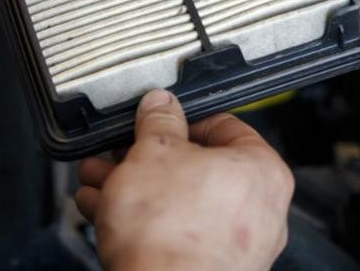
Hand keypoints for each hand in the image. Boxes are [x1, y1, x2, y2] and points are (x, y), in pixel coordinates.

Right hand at [76, 90, 292, 270]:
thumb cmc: (171, 230)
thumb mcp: (154, 150)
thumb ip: (158, 121)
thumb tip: (160, 105)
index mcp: (261, 170)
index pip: (224, 126)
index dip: (182, 118)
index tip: (155, 120)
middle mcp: (259, 211)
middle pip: (194, 167)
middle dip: (145, 158)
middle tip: (119, 151)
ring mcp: (235, 247)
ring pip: (178, 202)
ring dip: (134, 186)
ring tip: (99, 178)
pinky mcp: (208, 270)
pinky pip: (173, 233)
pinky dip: (141, 219)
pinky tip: (102, 208)